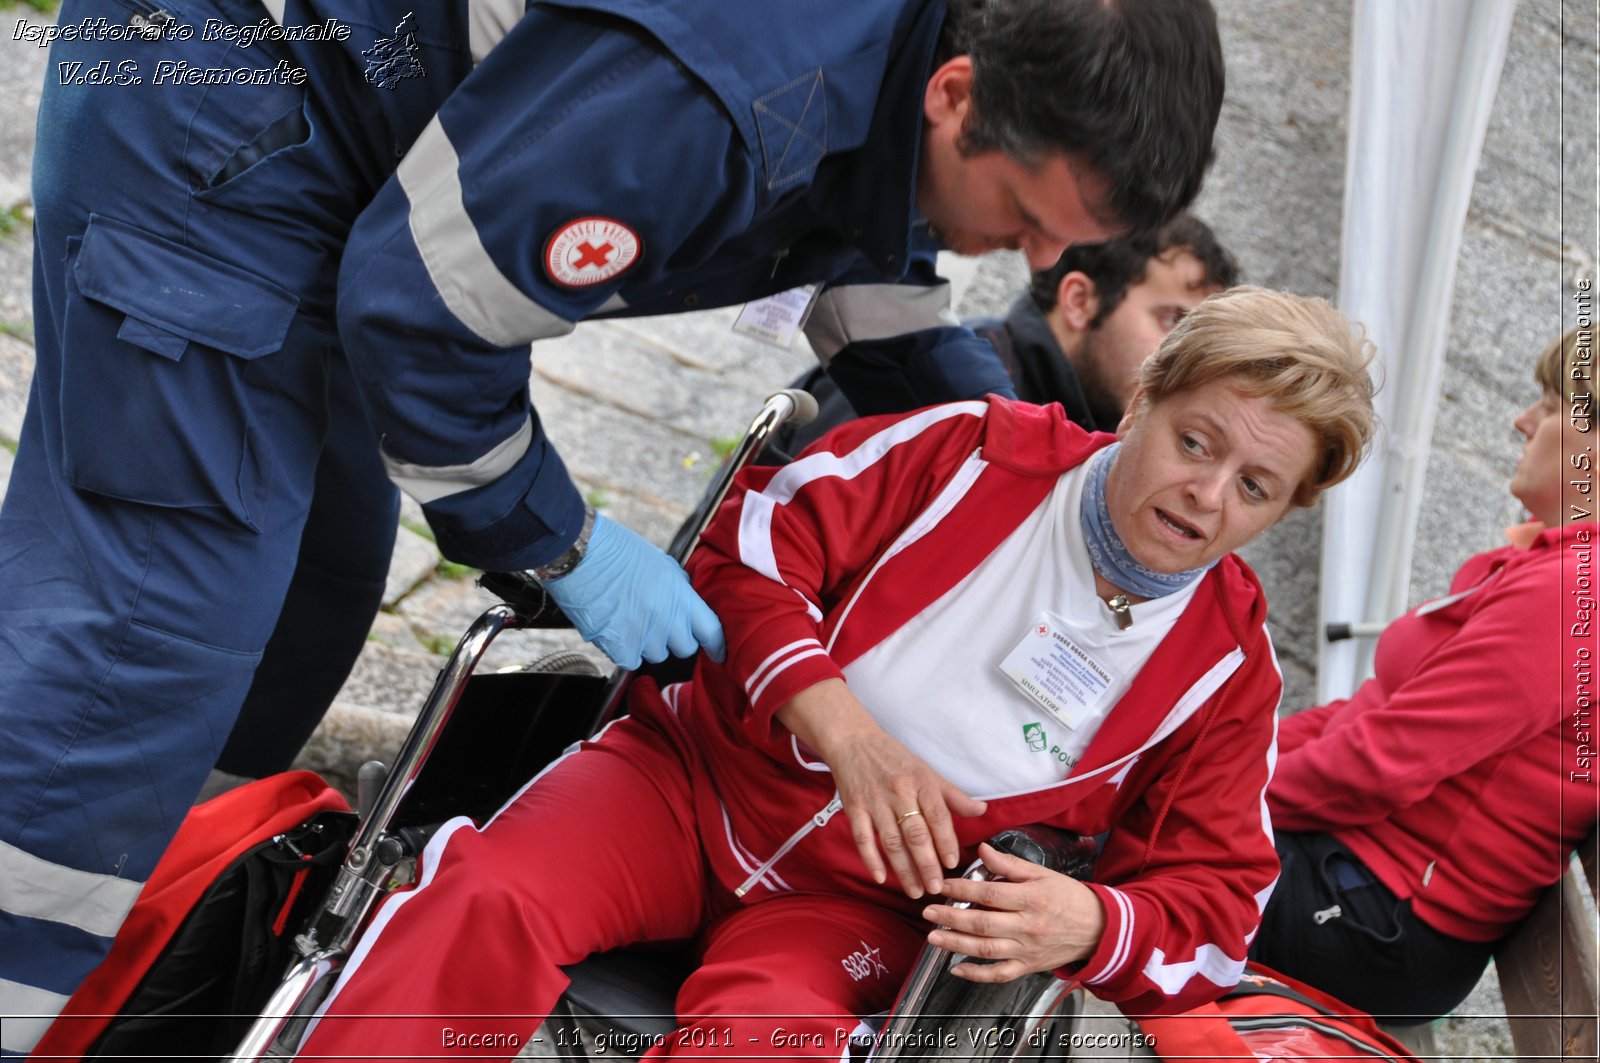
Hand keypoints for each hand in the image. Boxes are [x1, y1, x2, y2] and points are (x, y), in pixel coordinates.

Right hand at [541, 514, 725, 668]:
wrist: (580, 554)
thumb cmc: (616, 551)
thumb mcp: (660, 563)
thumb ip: (678, 588)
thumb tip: (686, 602)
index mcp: (681, 595)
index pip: (711, 630)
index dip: (717, 644)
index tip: (718, 652)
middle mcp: (667, 618)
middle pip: (685, 648)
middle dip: (675, 639)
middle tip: (657, 623)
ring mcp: (644, 635)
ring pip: (656, 655)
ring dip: (647, 644)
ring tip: (629, 619)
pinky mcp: (620, 647)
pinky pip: (631, 661)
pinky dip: (623, 650)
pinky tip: (614, 629)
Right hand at [775, 680, 986, 898]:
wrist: (854, 741)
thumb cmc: (894, 758)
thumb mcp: (927, 771)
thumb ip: (953, 795)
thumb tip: (981, 811)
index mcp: (921, 782)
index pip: (938, 816)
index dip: (946, 841)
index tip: (952, 863)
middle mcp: (899, 793)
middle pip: (915, 833)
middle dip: (927, 864)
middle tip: (936, 888)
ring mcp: (875, 802)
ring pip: (891, 841)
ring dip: (904, 869)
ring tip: (915, 891)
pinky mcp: (854, 808)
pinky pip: (863, 838)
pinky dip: (871, 859)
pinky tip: (881, 878)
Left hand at [920, 842, 1105, 982]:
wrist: (1098, 928)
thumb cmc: (1068, 897)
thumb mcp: (1042, 874)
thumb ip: (1010, 863)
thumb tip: (983, 850)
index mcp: (1031, 899)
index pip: (990, 893)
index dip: (963, 889)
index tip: (943, 885)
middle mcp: (1028, 926)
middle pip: (983, 923)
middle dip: (952, 917)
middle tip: (928, 912)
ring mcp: (1027, 949)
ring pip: (987, 950)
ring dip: (956, 944)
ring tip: (934, 937)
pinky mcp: (1028, 966)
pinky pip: (999, 974)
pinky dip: (976, 974)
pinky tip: (956, 968)